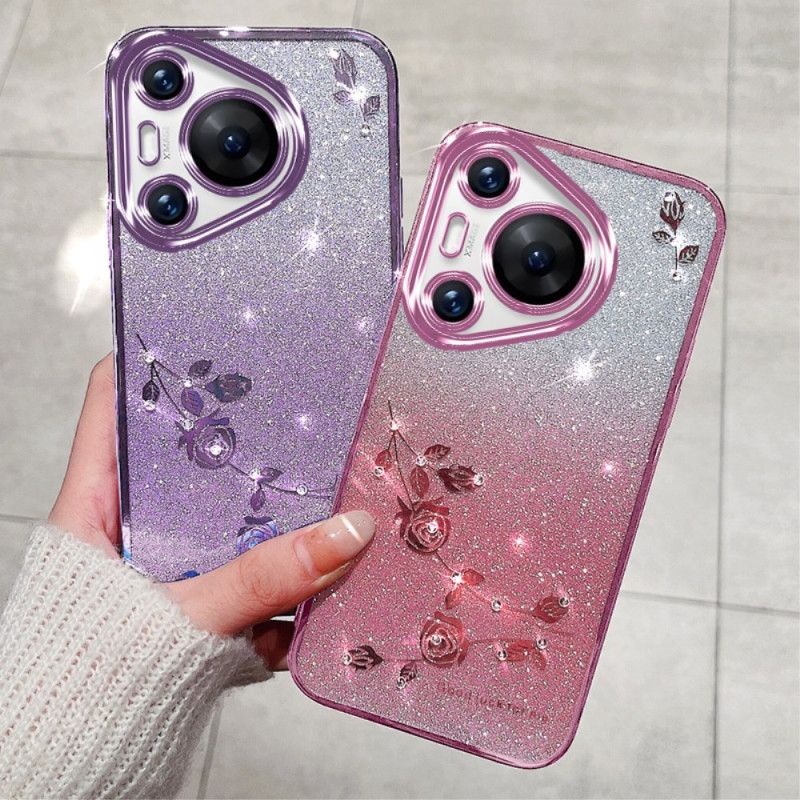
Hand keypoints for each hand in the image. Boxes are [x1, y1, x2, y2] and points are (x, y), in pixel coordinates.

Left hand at [49, 355, 374, 668]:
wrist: (71, 764)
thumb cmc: (80, 682)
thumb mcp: (180, 619)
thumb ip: (262, 580)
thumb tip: (345, 533)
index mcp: (95, 505)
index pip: (117, 404)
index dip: (157, 361)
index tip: (213, 334)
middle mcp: (131, 526)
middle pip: (192, 459)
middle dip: (248, 450)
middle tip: (298, 423)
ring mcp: (164, 566)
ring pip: (230, 524)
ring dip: (276, 535)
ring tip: (320, 524)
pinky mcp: (195, 606)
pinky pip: (246, 580)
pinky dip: (277, 598)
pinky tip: (294, 617)